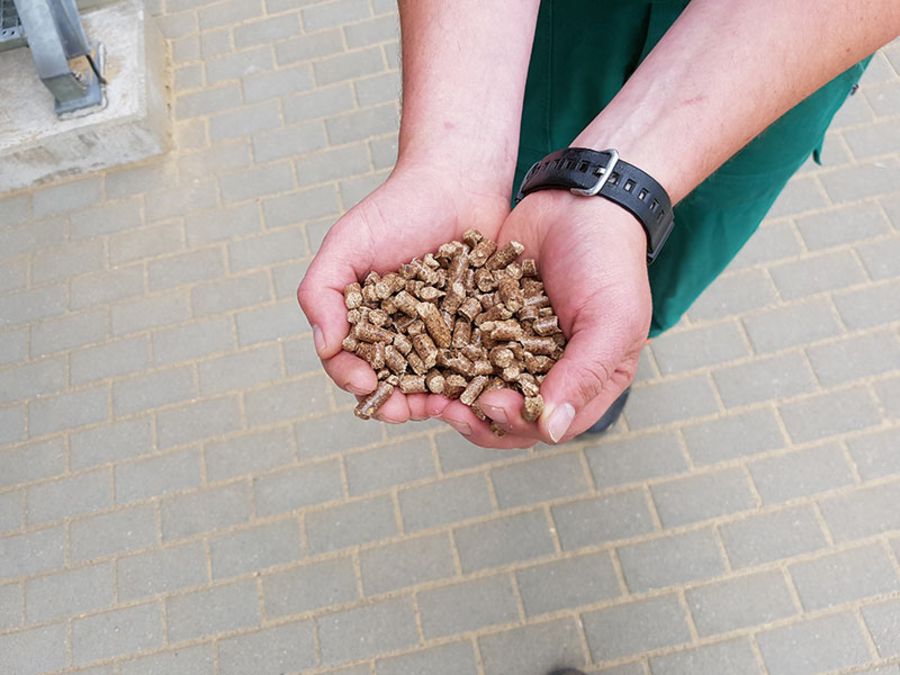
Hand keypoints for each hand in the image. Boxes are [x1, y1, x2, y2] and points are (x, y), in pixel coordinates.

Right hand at [297, 161, 512, 425]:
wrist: (458, 182)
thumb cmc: (396, 210)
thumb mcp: (347, 243)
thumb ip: (322, 291)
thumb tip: (325, 345)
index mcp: (366, 326)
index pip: (353, 365)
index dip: (355, 380)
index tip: (365, 385)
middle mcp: (404, 339)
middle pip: (397, 385)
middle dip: (402, 404)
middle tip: (412, 409)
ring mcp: (445, 339)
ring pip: (441, 383)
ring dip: (443, 401)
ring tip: (452, 407)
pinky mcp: (483, 332)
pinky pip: (481, 364)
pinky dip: (482, 379)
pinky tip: (488, 386)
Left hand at [436, 190, 651, 446]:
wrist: (581, 198)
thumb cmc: (609, 262)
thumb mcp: (611, 321)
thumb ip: (584, 375)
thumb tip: (552, 430)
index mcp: (584, 384)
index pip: (545, 424)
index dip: (514, 424)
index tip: (488, 406)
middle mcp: (545, 373)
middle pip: (503, 414)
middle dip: (472, 414)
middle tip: (443, 406)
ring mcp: (511, 347)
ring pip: (474, 385)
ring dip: (448, 391)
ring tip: (420, 388)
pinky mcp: (483, 321)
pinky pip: (458, 346)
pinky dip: (438, 353)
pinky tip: (413, 351)